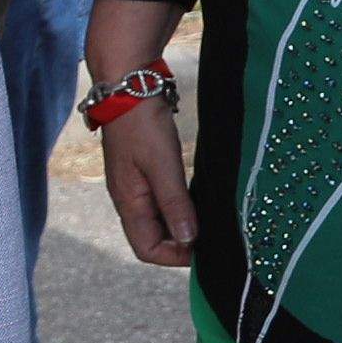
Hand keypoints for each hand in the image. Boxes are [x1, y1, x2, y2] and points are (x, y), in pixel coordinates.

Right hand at [101, 98, 194, 267]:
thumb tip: (188, 240)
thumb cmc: (142, 125)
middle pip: (152, 238)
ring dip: (182, 225)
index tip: (204, 246)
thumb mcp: (162, 165)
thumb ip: (174, 204)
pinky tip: (198, 198)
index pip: (146, 249)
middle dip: (180, 243)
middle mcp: (129, 200)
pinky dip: (180, 207)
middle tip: (212, 233)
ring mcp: (135, 186)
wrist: (128, 86)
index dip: (174, 256)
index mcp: (128, 202)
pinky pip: (162, 202)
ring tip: (209, 218)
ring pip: (159, 221)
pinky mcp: (144, 172)